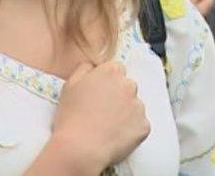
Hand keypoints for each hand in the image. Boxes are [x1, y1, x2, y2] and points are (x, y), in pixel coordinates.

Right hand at [33, 61, 148, 173]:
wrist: (81, 147)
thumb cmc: (71, 115)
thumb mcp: (70, 84)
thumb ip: (84, 69)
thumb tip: (93, 66)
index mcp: (111, 72)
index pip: (116, 69)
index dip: (106, 81)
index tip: (99, 93)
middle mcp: (129, 85)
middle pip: (127, 86)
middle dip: (118, 95)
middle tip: (102, 110)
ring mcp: (139, 106)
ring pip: (134, 106)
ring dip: (125, 112)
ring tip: (107, 125)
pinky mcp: (144, 126)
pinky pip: (139, 125)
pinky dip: (130, 129)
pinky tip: (115, 135)